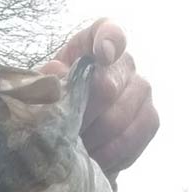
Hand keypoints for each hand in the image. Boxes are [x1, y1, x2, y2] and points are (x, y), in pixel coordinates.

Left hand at [41, 19, 159, 179]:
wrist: (69, 134)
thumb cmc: (53, 105)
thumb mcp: (42, 90)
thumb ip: (46, 80)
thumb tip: (56, 71)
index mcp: (93, 45)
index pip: (109, 32)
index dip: (109, 40)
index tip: (102, 55)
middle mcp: (123, 63)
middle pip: (108, 87)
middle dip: (82, 116)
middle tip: (64, 134)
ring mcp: (141, 90)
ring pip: (121, 117)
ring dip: (94, 140)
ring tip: (76, 152)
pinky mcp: (149, 118)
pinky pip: (137, 136)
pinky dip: (114, 153)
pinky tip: (97, 159)